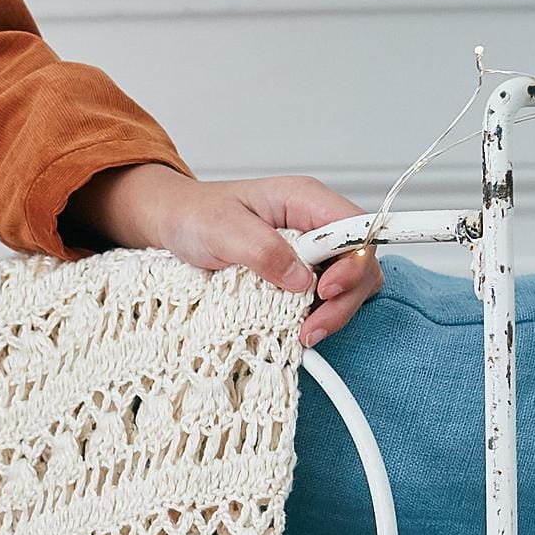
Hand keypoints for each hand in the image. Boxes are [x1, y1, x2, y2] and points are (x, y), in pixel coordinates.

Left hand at [75, 163, 381, 350]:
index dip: (353, 261)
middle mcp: (315, 225)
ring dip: (331, 313)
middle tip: (311, 327)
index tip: (326, 289)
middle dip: (344, 298)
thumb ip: (263, 250)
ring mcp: (311, 251)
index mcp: (304, 200)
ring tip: (302, 335)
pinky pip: (324, 299)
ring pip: (347, 285)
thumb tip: (301, 278)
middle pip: (360, 262)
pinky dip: (315, 317)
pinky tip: (296, 331)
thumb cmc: (195, 216)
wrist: (174, 225)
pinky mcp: (300, 274)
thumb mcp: (221, 229)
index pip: (355, 228)